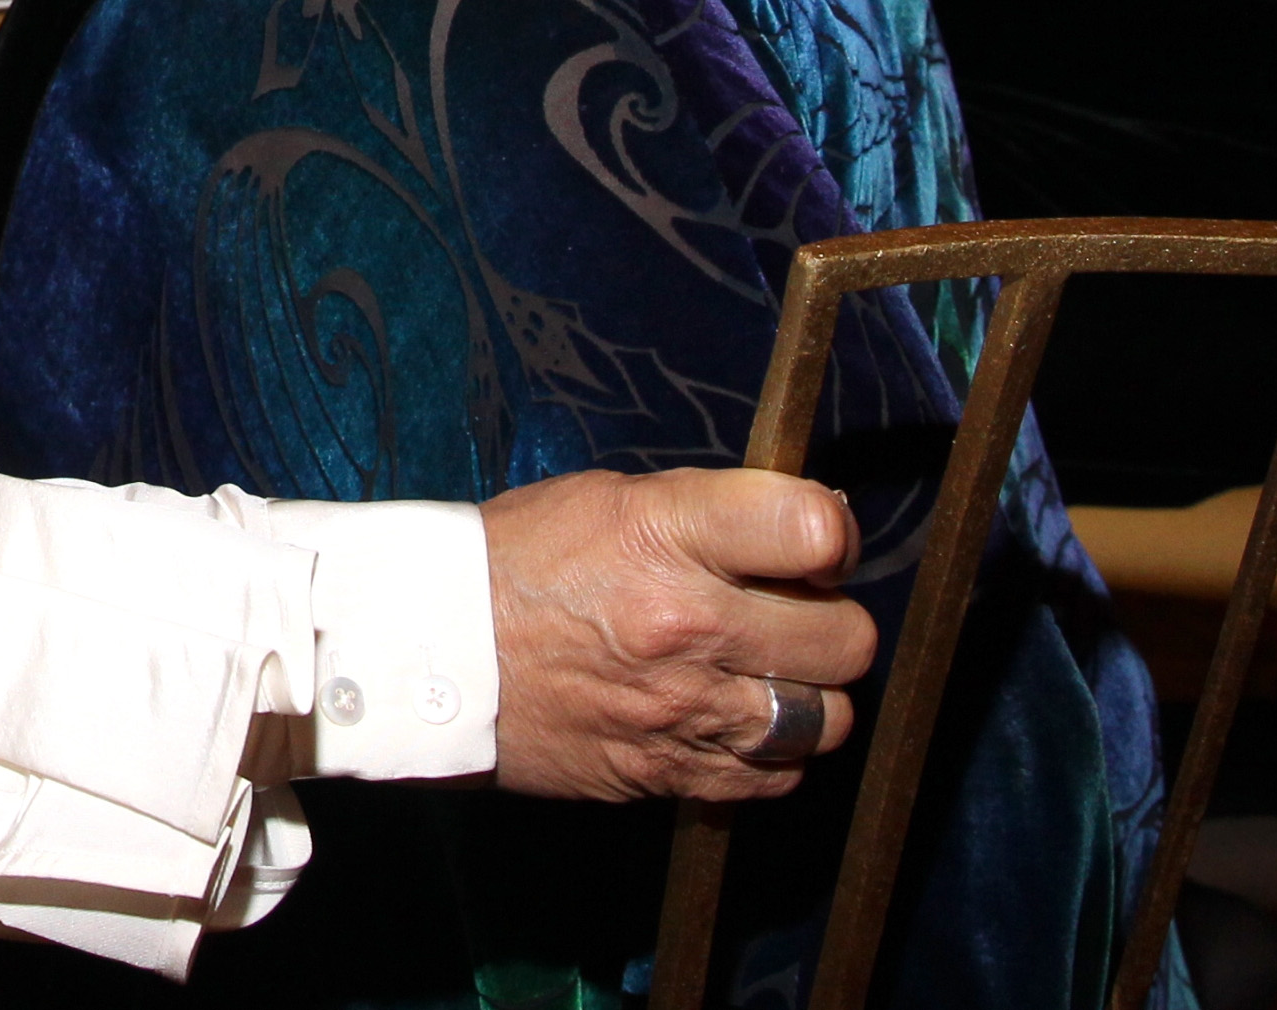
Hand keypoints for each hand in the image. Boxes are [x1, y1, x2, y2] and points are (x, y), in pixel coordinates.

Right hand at [482, 468, 873, 803]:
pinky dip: (768, 753)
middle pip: (846, 638)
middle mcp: (687, 625)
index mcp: (666, 536)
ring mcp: (684, 709)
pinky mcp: (671, 774)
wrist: (430, 655)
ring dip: (805, 695)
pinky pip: (778, 777)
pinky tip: (729, 720)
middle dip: (826, 621)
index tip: (812, 545)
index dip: (832, 534)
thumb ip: (708, 517)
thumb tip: (800, 536)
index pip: (815, 530)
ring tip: (761, 674)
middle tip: (785, 614)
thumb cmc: (516, 561)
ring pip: (827, 718)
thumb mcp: (608, 499)